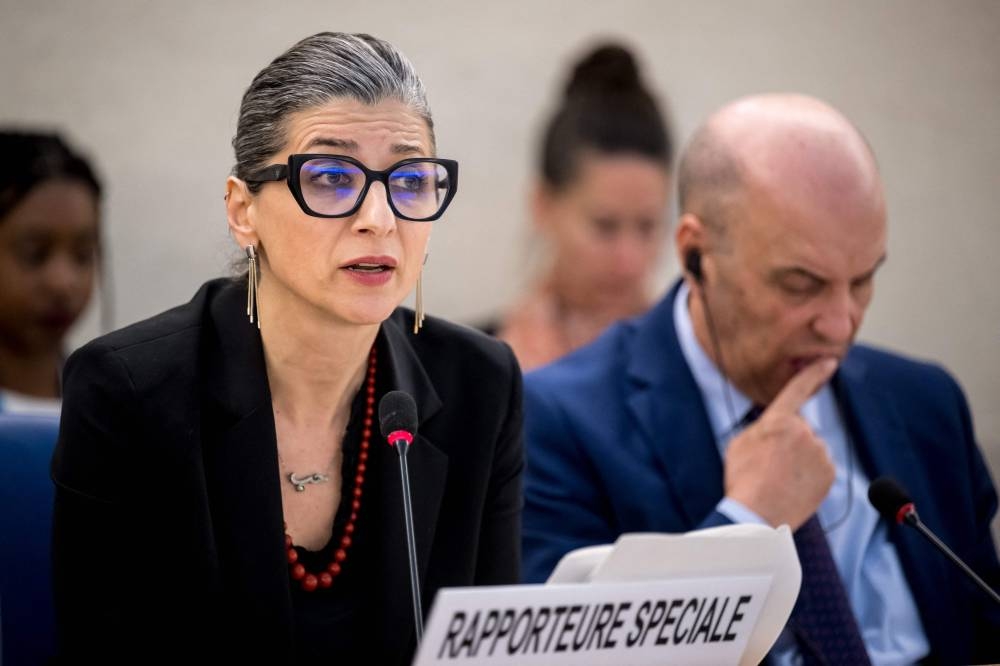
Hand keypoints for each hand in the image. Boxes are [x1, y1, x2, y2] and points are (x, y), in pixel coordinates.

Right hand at [723, 358, 837, 529]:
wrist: (757, 514)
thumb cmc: (743, 479)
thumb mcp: (739, 443)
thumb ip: (761, 427)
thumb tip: (774, 427)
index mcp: (779, 420)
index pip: (798, 390)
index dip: (814, 373)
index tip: (829, 362)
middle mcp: (804, 432)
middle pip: (801, 430)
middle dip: (791, 442)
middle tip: (771, 465)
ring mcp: (820, 453)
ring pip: (812, 450)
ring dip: (801, 460)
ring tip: (780, 479)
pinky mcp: (830, 474)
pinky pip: (821, 468)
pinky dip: (811, 476)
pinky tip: (794, 487)